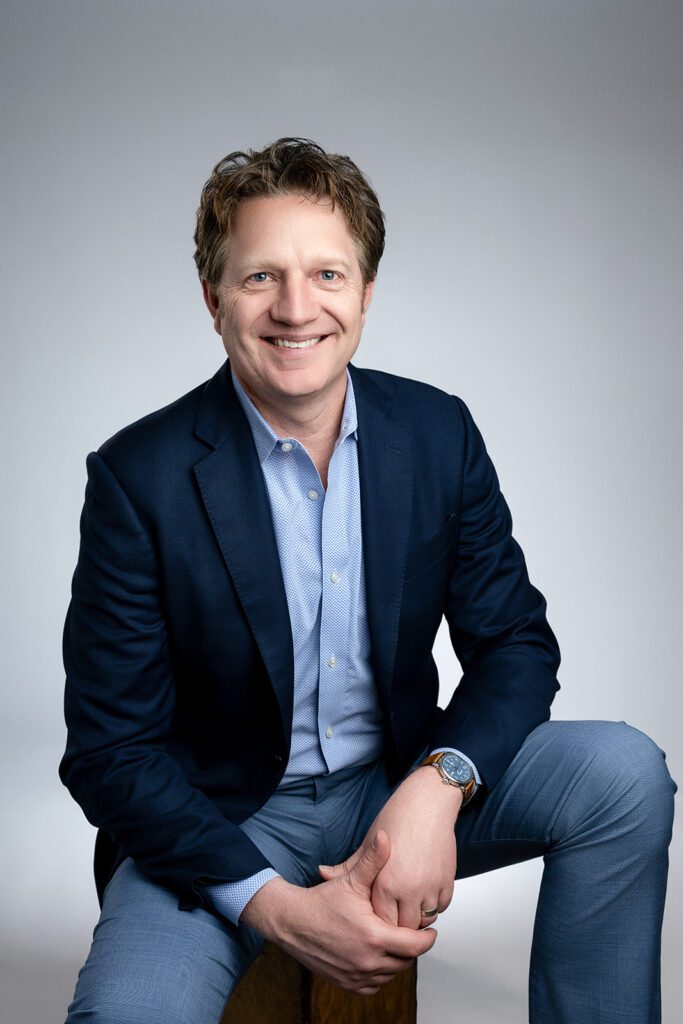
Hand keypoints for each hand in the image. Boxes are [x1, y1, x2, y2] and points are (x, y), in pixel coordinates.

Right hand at [240, 829, 436, 994]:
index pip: (415, 945)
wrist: (292, 922)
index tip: (430, 929)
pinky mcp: (347, 984)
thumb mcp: (351, 879)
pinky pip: (376, 985)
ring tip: (397, 941)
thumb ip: (372, 859)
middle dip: (413, 947)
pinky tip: (379, 955)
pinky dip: (381, 973)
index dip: (427, 937)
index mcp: (373, 937)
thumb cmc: (321, 901)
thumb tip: (385, 836)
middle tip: (414, 932)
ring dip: (398, 960)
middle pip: (406, 961)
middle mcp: (367, 962)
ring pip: (392, 974)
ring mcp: (356, 976)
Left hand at [319, 767, 459, 929]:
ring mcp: (430, 887)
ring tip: (411, 906)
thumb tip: (323, 873)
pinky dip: (435, 904)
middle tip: (397, 918)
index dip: (381, 923)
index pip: (382, 923)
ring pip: (426, 920)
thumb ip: (347, 867)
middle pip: (405, 927)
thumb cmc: (397, 819)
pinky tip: (425, 893)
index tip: (380, 918)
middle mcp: (408, 890)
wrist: (427, 802)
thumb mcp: (366, 844)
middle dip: (400, 925)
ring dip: (419, 916)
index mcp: (385, 883)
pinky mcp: (446, 882)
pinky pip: (442, 906)